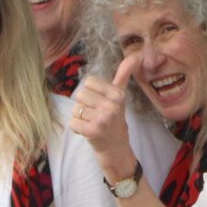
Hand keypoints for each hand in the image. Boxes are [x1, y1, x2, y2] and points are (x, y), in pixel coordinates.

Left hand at [68, 58, 139, 182]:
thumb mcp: (120, 96)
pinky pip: (72, 122)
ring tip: (92, 124)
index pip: (88, 82)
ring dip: (80, 118)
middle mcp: (112, 104)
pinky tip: (88, 132)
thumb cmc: (115, 120)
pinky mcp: (93, 131)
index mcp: (117, 94)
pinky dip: (76, 128)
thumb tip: (134, 56)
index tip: (100, 104)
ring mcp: (103, 118)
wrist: (117, 150)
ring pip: (75, 108)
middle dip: (84, 106)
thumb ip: (124, 75)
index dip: (90, 94)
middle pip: (80, 94)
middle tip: (95, 116)